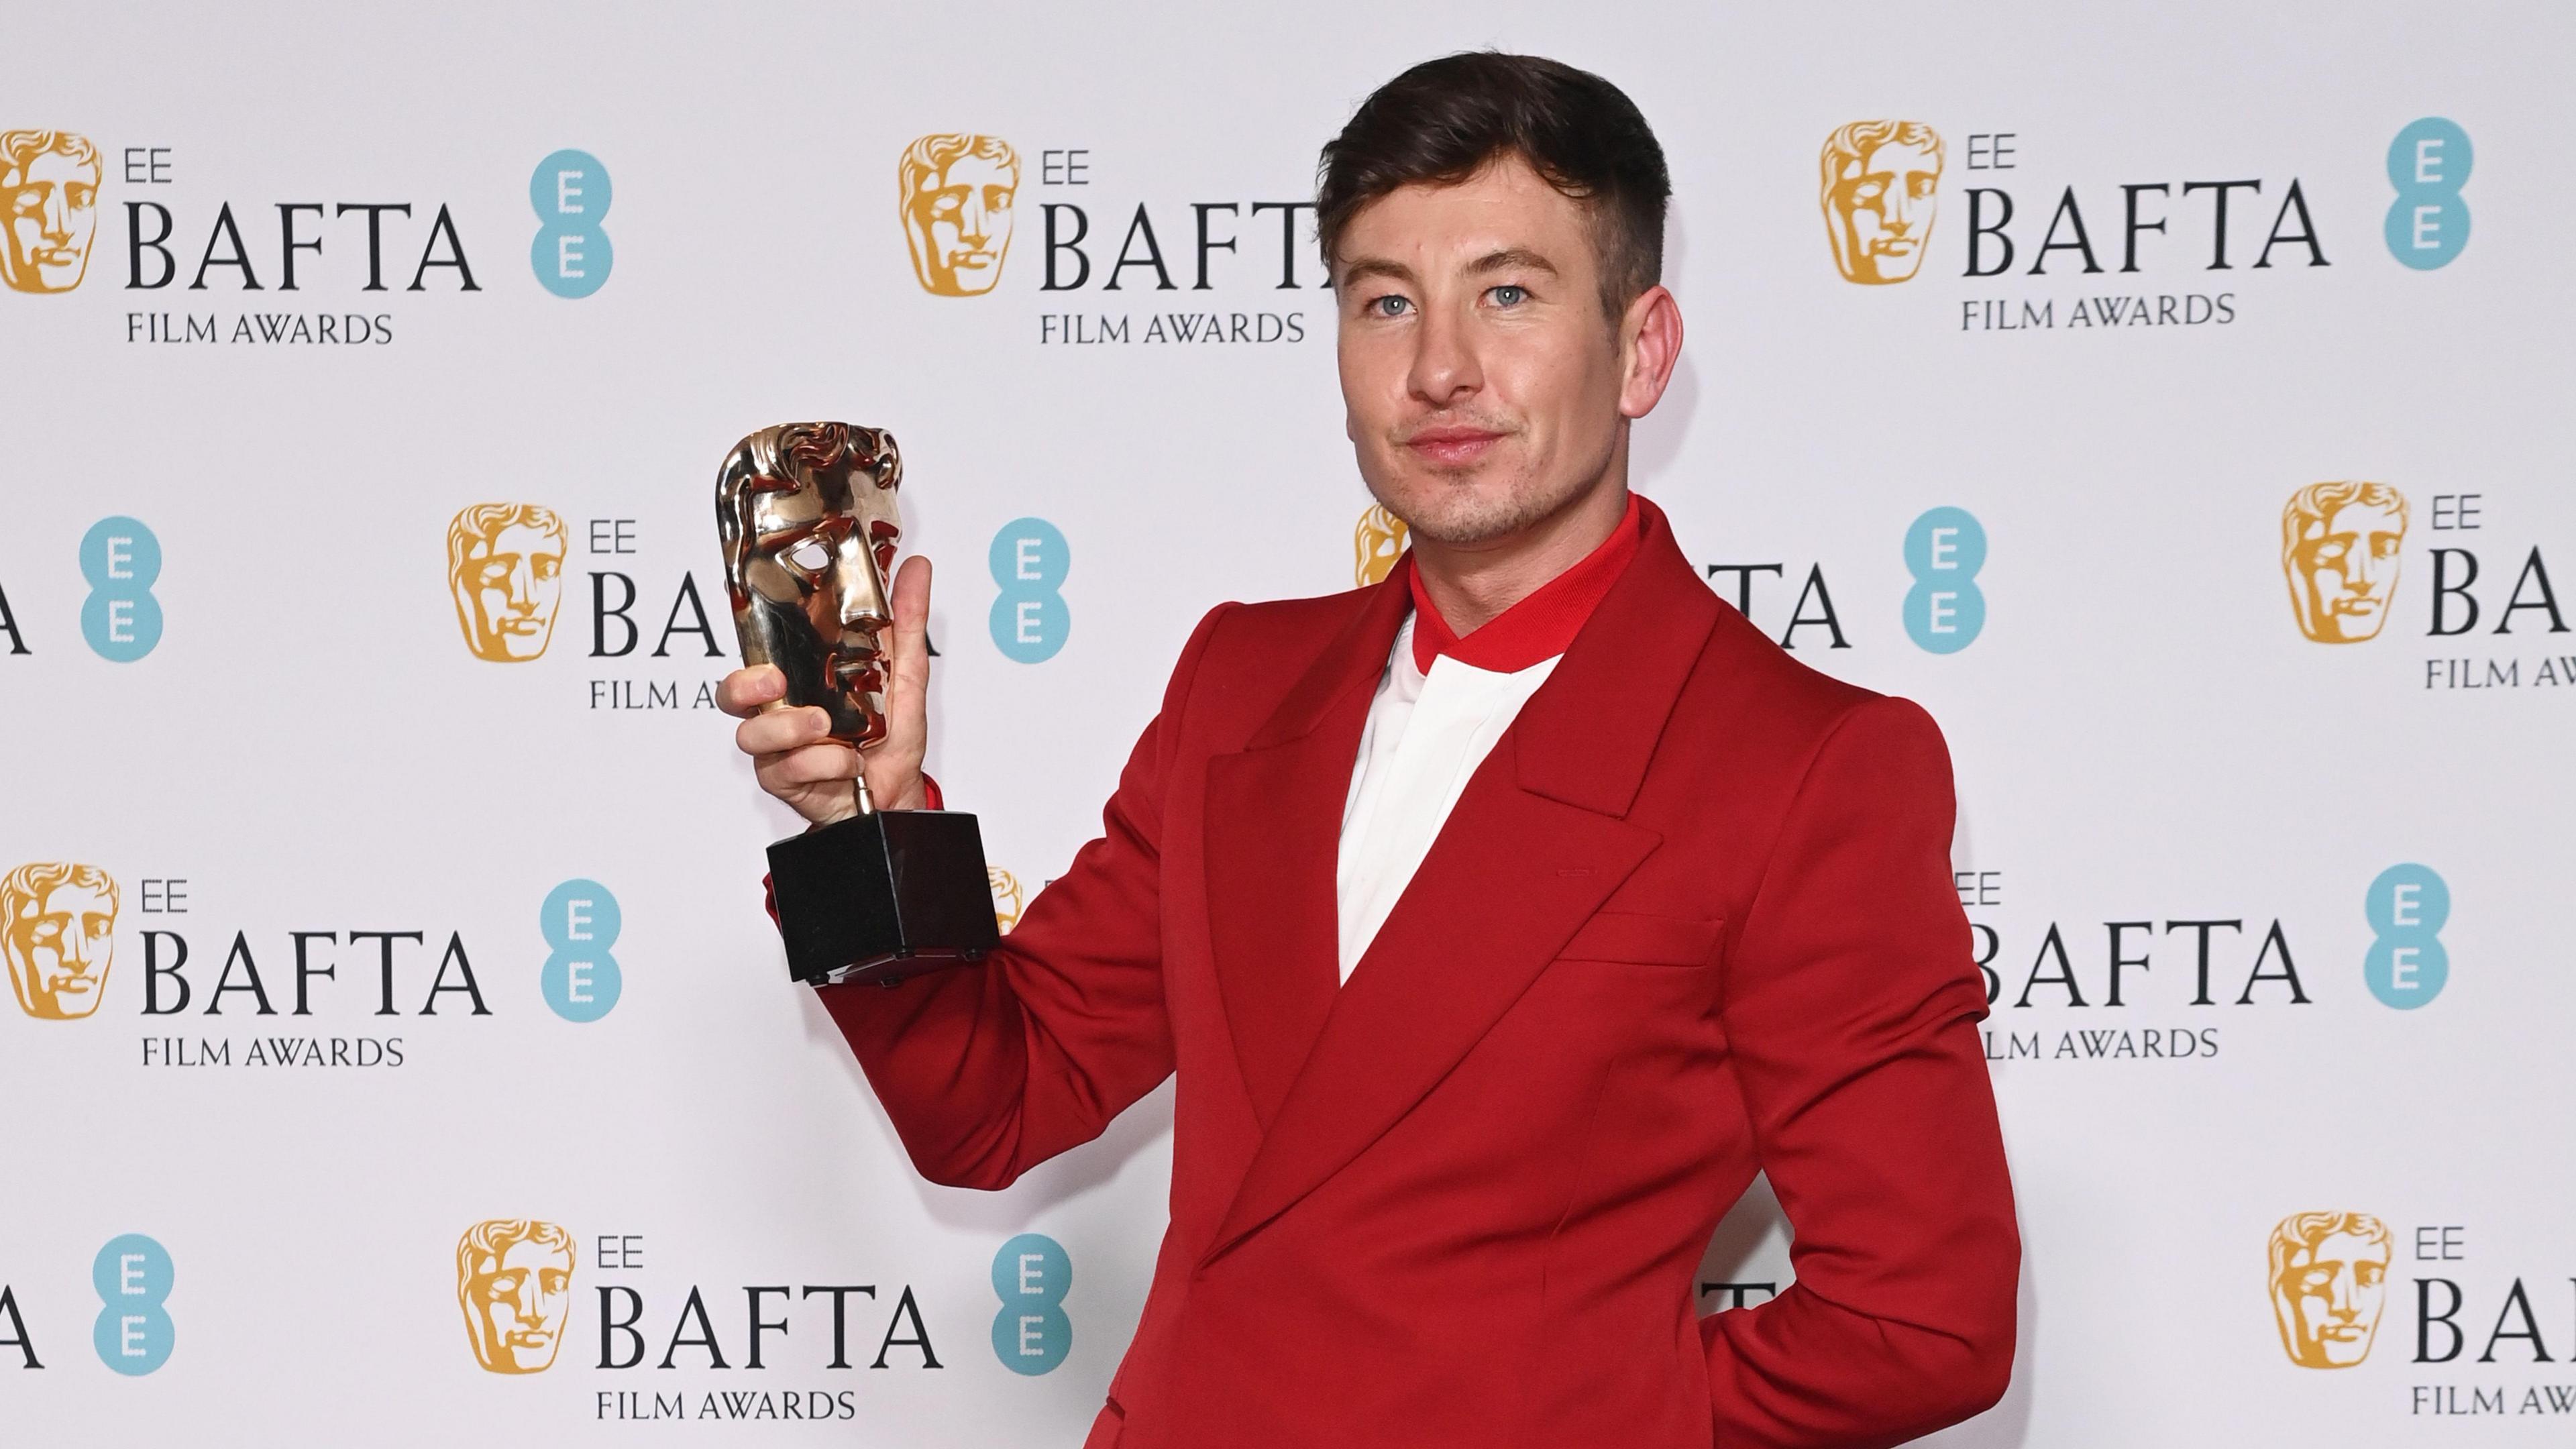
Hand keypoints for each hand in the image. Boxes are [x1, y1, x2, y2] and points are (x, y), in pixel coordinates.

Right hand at [717, 555, 933, 824]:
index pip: (757, 650)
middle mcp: (781, 710)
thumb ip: (906, 621)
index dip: (745, 632)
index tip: (753, 616)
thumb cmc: (891, 737)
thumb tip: (917, 566)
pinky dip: (824, 762)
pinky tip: (850, 761)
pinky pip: (785, 769)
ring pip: (751, 734)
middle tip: (775, 680)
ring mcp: (778, 748)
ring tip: (826, 726)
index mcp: (800, 678)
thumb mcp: (906, 672)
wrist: (899, 793)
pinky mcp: (784, 780)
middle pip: (731, 693)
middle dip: (745, 684)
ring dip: (789, 728)